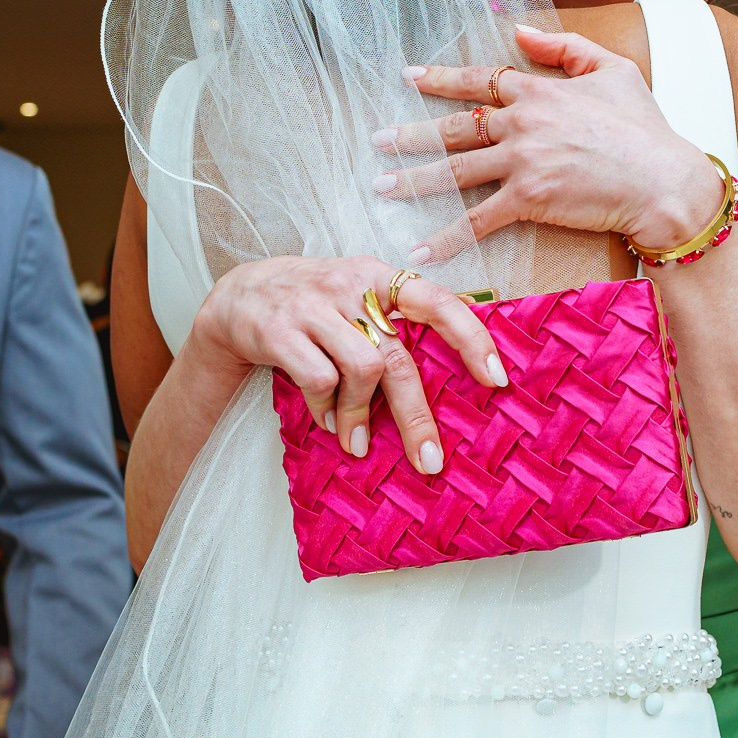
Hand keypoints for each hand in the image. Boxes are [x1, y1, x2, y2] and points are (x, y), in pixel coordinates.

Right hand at [188, 256, 503, 476]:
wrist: (240, 295)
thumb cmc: (317, 304)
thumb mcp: (360, 295)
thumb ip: (402, 319)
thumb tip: (465, 357)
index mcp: (381, 277)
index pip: (438, 301)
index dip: (471, 338)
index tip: (497, 379)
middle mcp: (351, 285)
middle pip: (397, 357)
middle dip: (416, 416)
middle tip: (430, 461)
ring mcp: (313, 306)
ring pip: (360, 370)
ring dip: (360, 416)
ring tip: (356, 441)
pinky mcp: (279, 329)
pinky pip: (317, 380)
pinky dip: (325, 410)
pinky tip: (324, 422)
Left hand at [376, 25, 721, 261]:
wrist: (665, 180)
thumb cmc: (646, 128)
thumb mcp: (613, 71)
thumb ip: (566, 48)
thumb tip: (521, 32)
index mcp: (539, 91)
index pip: (478, 81)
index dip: (441, 78)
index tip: (409, 76)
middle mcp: (522, 124)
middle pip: (455, 128)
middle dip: (412, 134)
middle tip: (378, 140)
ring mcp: (522, 162)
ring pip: (455, 171)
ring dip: (414, 179)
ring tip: (382, 185)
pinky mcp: (528, 200)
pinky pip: (476, 220)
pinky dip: (445, 236)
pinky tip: (419, 248)